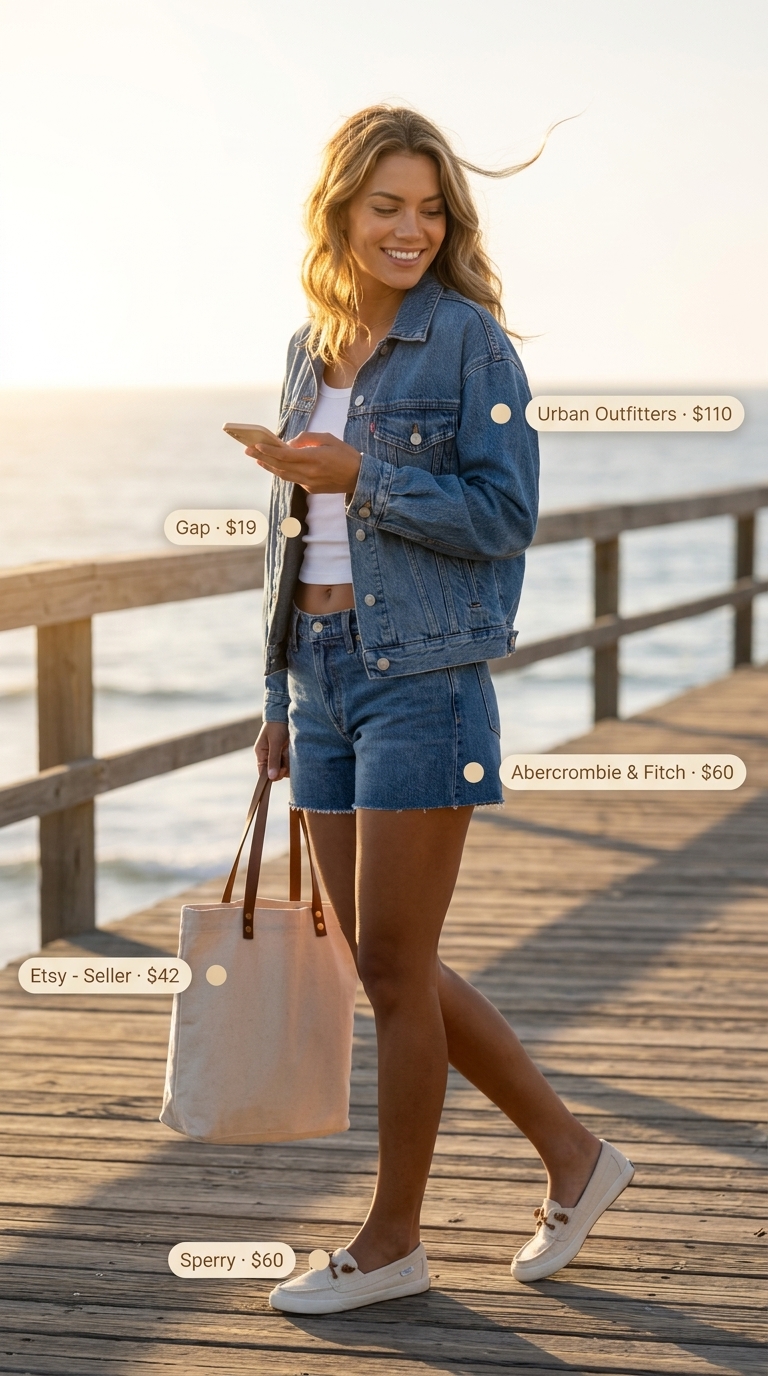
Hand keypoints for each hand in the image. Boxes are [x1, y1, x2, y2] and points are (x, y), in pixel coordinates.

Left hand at [245, 431, 361, 493]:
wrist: (360, 478)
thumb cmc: (346, 455)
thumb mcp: (328, 439)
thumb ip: (308, 438)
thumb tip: (290, 443)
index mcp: (314, 458)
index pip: (285, 455)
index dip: (269, 450)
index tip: (256, 445)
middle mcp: (309, 473)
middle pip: (280, 466)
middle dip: (262, 457)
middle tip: (248, 451)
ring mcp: (309, 483)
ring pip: (284, 475)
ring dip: (269, 467)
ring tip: (257, 459)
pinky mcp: (311, 490)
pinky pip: (293, 479)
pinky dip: (283, 472)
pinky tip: (276, 466)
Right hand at [254, 721, 289, 780]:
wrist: (286, 712)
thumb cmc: (277, 725)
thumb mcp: (275, 742)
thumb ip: (273, 759)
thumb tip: (271, 778)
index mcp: (261, 753)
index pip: (263, 772)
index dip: (271, 775)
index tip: (281, 770)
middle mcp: (269, 756)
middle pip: (275, 772)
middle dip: (282, 768)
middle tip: (287, 757)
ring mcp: (279, 754)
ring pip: (284, 768)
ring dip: (289, 763)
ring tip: (290, 750)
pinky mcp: (287, 752)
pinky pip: (290, 762)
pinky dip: (294, 760)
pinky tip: (294, 750)